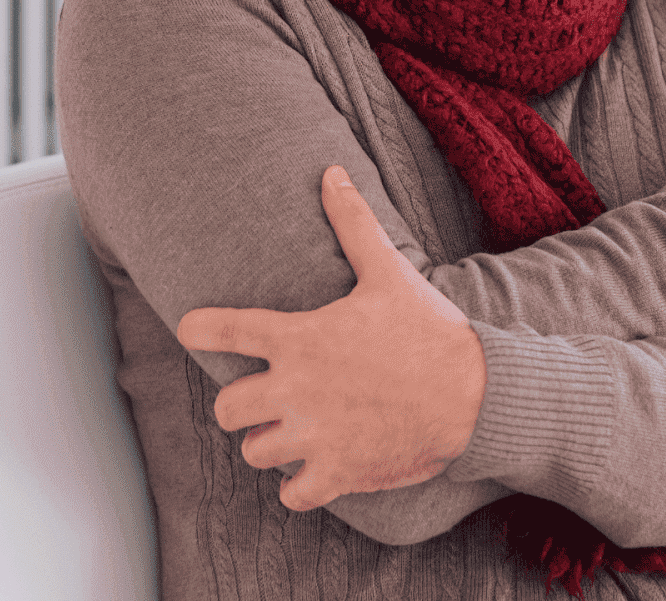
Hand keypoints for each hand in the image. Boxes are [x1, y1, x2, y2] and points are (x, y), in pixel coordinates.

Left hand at [176, 166, 486, 511]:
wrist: (474, 396)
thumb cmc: (428, 329)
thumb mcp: (388, 271)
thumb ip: (352, 224)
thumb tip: (331, 172)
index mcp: (298, 338)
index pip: (222, 331)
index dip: (198, 329)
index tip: (190, 329)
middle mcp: (294, 390)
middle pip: (226, 410)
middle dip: (239, 405)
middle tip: (262, 398)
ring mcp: (313, 437)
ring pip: (254, 453)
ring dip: (268, 444)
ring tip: (291, 432)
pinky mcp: (338, 474)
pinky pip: (292, 493)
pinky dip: (299, 485)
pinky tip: (315, 469)